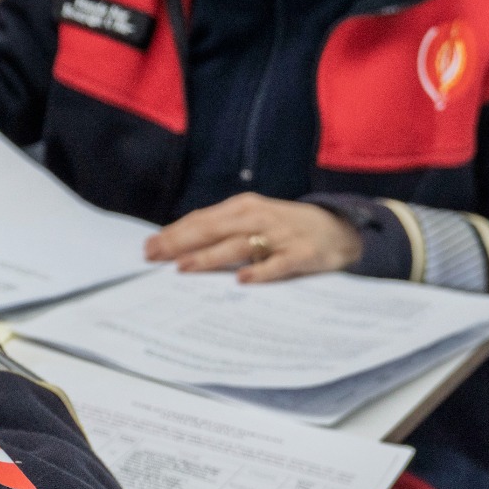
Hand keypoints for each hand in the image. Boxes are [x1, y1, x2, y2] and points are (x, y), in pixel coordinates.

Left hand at [146, 194, 362, 282]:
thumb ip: (222, 229)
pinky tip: (242, 280)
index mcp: (243, 207)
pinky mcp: (302, 254)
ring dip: (210, 257)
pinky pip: (278, 264)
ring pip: (238, 245)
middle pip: (212, 229)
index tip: (148, 247)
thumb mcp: (254, 220)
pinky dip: (260, 271)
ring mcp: (281, 235)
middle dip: (181, 243)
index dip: (174, 233)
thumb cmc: (287, 227)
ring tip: (185, 268)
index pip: (201, 219)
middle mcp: (258, 217)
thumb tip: (181, 244)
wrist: (341, 229)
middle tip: (154, 258)